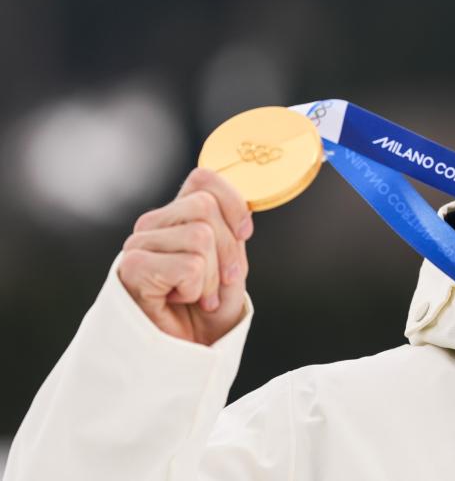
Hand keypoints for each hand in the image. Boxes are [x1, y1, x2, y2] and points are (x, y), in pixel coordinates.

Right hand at [118, 168, 253, 345]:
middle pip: (206, 207)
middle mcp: (153, 225)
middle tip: (217, 285)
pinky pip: (190, 265)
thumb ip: (231, 233)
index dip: (233, 202)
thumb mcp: (230, 265)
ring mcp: (138, 244)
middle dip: (227, 251)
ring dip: (211, 276)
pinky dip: (196, 288)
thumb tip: (244, 205)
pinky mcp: (131, 267)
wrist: (186, 354)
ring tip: (197, 296)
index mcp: (176, 216)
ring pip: (201, 236)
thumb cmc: (207, 312)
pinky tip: (179, 301)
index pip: (203, 178)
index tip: (245, 232)